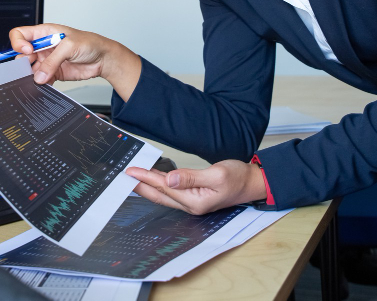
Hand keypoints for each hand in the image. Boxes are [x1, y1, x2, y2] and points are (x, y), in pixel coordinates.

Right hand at [9, 24, 141, 100]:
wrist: (103, 59)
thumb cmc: (90, 44)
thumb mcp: (70, 46)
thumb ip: (53, 60)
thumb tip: (39, 75)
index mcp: (45, 33)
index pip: (20, 34)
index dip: (19, 43)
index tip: (28, 51)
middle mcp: (43, 47)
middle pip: (22, 55)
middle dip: (24, 63)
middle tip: (32, 69)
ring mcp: (47, 61)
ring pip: (29, 70)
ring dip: (31, 76)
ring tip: (40, 79)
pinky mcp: (53, 73)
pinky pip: (40, 80)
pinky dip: (40, 84)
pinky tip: (46, 84)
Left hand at [125, 160, 266, 214]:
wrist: (252, 183)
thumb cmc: (238, 177)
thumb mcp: (217, 174)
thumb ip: (192, 177)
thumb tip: (170, 179)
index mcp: (195, 201)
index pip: (164, 188)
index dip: (146, 178)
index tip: (132, 171)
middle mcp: (191, 205)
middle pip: (159, 196)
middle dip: (140, 187)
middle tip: (124, 177)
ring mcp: (192, 202)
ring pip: (164, 195)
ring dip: (148, 186)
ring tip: (133, 178)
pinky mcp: (194, 196)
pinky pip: (171, 192)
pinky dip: (159, 185)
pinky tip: (153, 179)